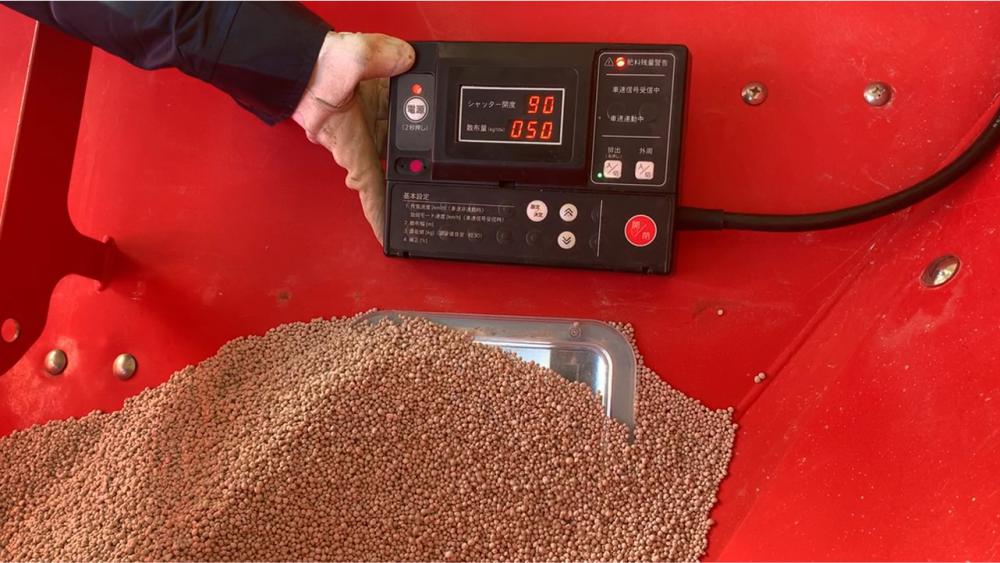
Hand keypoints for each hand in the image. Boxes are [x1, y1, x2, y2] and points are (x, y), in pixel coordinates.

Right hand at [292, 32, 414, 243]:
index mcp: (350, 141)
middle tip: (426, 152)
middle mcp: (348, 140)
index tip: (386, 235)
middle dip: (405, 153)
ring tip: (415, 104)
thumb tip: (408, 60)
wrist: (288, 54)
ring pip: (381, 133)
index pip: (369, 187)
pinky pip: (375, 115)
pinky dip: (389, 105)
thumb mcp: (351, 58)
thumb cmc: (309, 67)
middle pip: (383, 160)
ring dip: (399, 120)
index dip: (379, 213)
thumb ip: (384, 59)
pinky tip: (398, 87)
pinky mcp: (348, 110)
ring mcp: (348, 126)